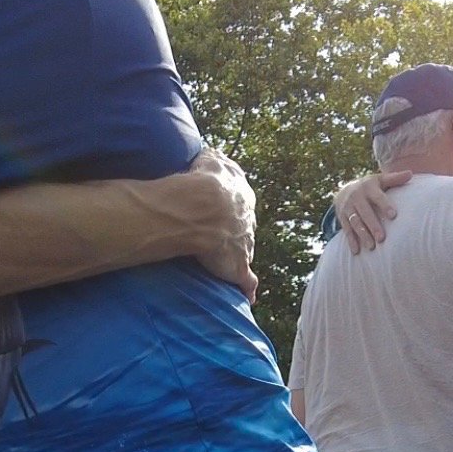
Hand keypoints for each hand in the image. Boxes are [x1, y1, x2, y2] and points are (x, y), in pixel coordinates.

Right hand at [186, 148, 257, 301]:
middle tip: (222, 240)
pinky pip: (246, 281)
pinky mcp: (238, 267)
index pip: (240, 207)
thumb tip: (210, 154)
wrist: (204, 205)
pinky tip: (249, 297)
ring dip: (238, 259)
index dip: (229, 212)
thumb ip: (213, 158)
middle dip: (236, 235)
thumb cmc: (203, 180)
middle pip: (244, 230)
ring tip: (228, 266)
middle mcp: (248, 222)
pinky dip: (248, 289)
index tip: (220, 216)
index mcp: (243, 198)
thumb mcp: (210, 159)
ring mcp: (245, 246)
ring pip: (245, 253)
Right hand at [332, 170, 411, 252]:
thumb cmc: (370, 187)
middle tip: (382, 238)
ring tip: (372, 247)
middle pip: (365, 213)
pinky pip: (346, 230)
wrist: (344, 190)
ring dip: (363, 235)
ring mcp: (348, 208)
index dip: (385, 205)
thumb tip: (411, 174)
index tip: (393, 216)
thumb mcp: (381, 180)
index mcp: (368, 187)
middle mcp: (356, 197)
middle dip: (373, 225)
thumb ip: (395, 179)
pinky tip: (356, 251)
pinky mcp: (342, 218)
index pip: (377, 197)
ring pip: (355, 223)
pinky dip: (351, 241)